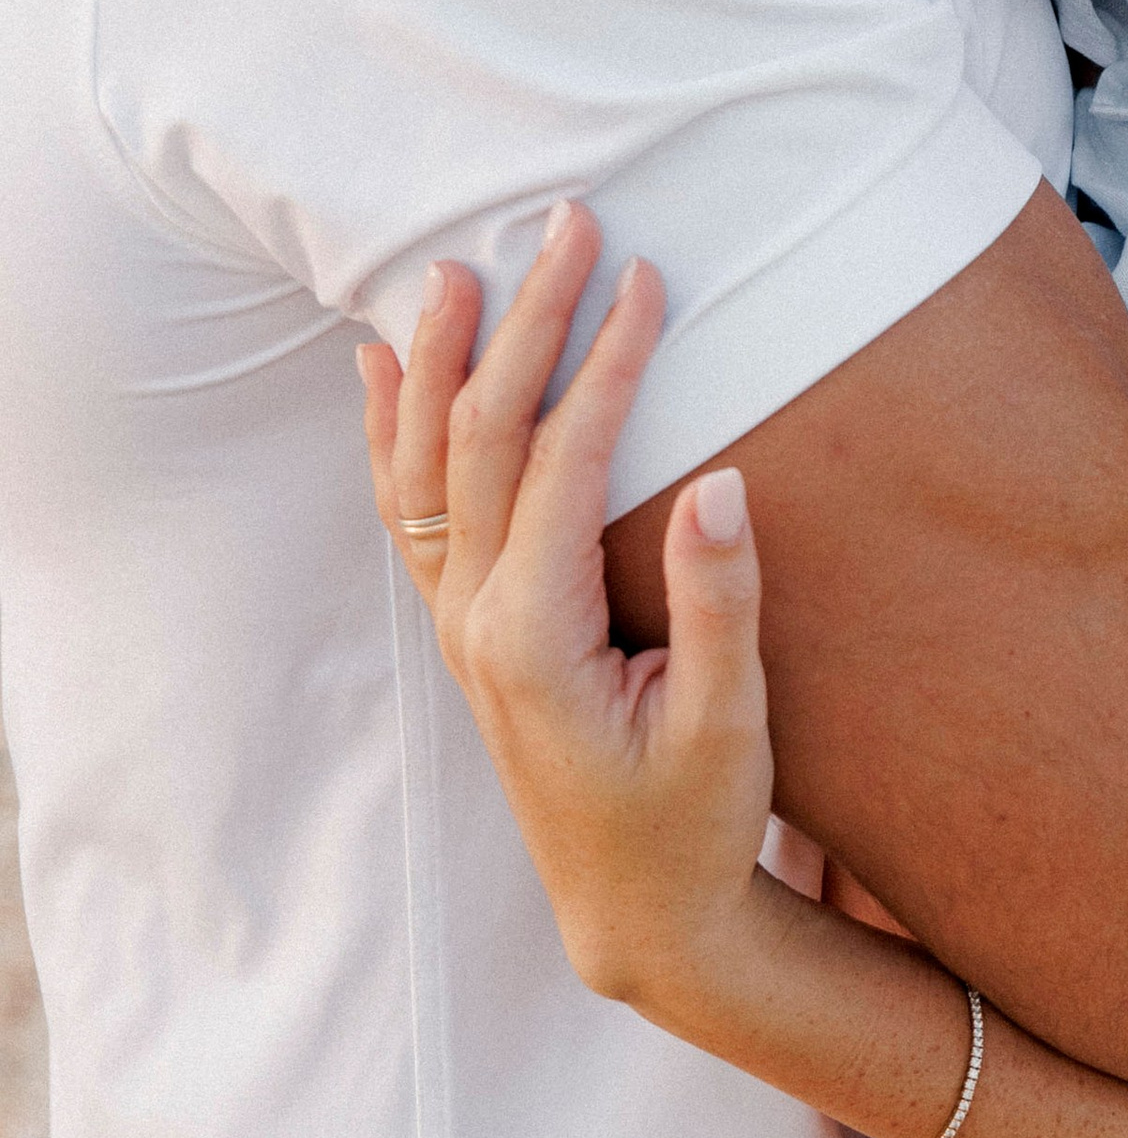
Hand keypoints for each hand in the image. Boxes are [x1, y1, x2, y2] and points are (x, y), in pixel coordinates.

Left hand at [357, 208, 781, 1015]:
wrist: (639, 914)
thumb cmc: (696, 821)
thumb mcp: (732, 725)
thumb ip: (719, 604)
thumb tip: (720, 481)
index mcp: (537, 637)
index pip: (564, 462)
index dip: (606, 363)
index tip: (647, 277)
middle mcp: (479, 624)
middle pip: (484, 439)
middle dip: (526, 323)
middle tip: (568, 223)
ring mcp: (463, 628)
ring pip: (427, 466)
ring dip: (443, 360)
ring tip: (457, 267)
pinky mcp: (470, 633)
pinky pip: (411, 511)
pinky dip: (391, 431)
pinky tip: (385, 366)